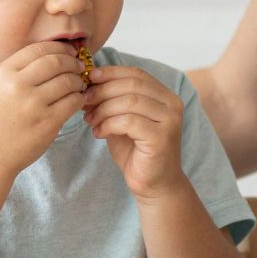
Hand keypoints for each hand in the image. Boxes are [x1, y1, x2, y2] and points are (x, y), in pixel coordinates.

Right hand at [0, 41, 85, 175]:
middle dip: (72, 62)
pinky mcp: (47, 123)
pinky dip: (79, 98)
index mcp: (3, 73)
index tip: (68, 52)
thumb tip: (51, 55)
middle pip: (56, 61)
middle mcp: (17, 85)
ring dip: (78, 81)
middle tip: (79, 67)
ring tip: (79, 85)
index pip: (39, 48)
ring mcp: (33, 104)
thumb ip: (17, 71)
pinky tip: (77, 100)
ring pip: (68, 81)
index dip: (59, 48)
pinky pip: (73, 102)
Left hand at [84, 65, 185, 198]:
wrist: (154, 184)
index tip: (89, 78)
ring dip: (103, 109)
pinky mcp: (161, 137)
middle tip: (84, 101)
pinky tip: (99, 133)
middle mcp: (172, 104)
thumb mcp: (122, 120)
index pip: (136, 73)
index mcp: (165, 95)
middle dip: (103, 90)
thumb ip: (113, 101)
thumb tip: (88, 82)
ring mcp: (169, 120)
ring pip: (129, 101)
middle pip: (132, 84)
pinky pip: (128, 121)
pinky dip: (108, 124)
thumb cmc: (137, 152)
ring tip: (90, 120)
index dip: (111, 73)